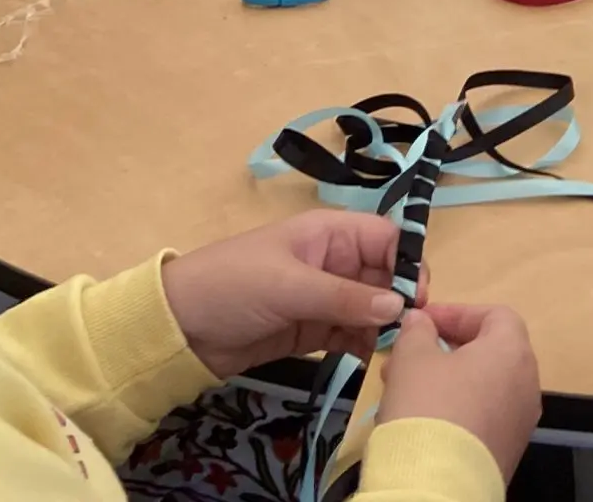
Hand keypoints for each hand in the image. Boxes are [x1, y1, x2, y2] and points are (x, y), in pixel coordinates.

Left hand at [161, 210, 404, 378]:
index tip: (416, 298)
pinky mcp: (311, 331)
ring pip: (370, 309)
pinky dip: (362, 345)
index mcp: (328, 234)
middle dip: (399, 301)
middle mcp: (332, 262)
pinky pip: (350, 334)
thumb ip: (345, 298)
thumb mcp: (290, 287)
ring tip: (390, 350)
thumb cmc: (231, 287)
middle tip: (408, 333)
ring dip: (383, 327)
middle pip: (384, 276)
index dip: (407, 262)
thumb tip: (400, 307)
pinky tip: (369, 359)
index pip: (386, 238)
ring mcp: (322, 298)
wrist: (176, 330)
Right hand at [378, 304, 539, 483]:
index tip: (423, 322)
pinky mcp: (507, 452)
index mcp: (513, 352)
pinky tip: (423, 421)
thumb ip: (417, 331)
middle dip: (445, 350)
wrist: (438, 486)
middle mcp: (527, 384)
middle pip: (490, 352)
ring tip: (405, 389)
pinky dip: (457, 410)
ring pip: (483, 387)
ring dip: (447, 381)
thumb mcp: (412, 358)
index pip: (496, 315)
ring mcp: (520, 422)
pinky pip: (484, 418)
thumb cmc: (428, 407)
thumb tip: (421, 321)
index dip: (458, 313)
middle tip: (408, 357)